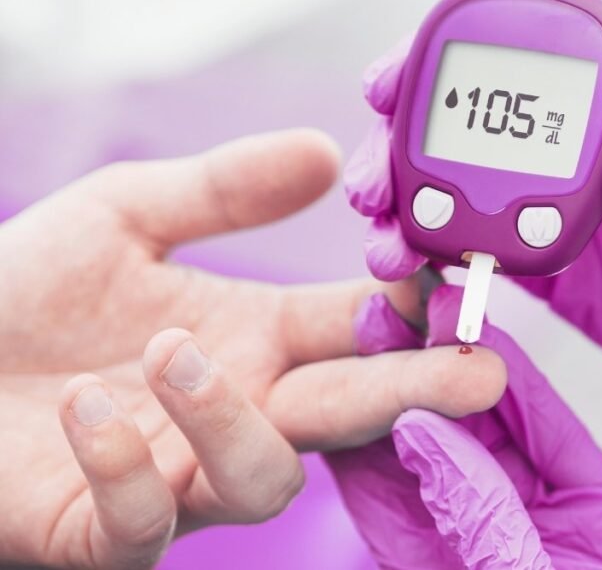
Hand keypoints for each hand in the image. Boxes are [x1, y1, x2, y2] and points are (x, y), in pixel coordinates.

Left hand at [0, 130, 506, 568]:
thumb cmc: (20, 290)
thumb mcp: (122, 213)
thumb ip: (224, 186)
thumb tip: (325, 151)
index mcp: (252, 337)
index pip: (356, 327)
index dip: (407, 309)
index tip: (445, 278)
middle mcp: (234, 408)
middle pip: (349, 411)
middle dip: (419, 393)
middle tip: (477, 374)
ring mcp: (178, 474)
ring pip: (261, 481)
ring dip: (232, 420)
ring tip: (175, 352)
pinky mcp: (107, 528)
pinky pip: (144, 521)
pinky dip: (126, 466)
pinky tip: (91, 409)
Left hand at [327, 284, 601, 568]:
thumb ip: (473, 517)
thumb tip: (418, 435)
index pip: (391, 502)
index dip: (366, 433)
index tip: (344, 369)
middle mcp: (495, 548)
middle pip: (441, 455)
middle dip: (412, 381)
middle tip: (386, 318)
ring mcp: (552, 525)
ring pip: (498, 435)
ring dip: (467, 371)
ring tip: (437, 310)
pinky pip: (559, 439)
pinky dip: (530, 392)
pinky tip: (500, 345)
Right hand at [345, 43, 601, 469]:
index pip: (537, 62)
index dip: (457, 62)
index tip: (394, 85)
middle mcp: (594, 153)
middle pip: (480, 129)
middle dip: (412, 149)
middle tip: (376, 190)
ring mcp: (571, 213)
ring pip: (469, 195)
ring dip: (418, 215)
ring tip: (390, 252)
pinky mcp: (562, 274)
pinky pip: (487, 259)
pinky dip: (445, 269)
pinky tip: (419, 287)